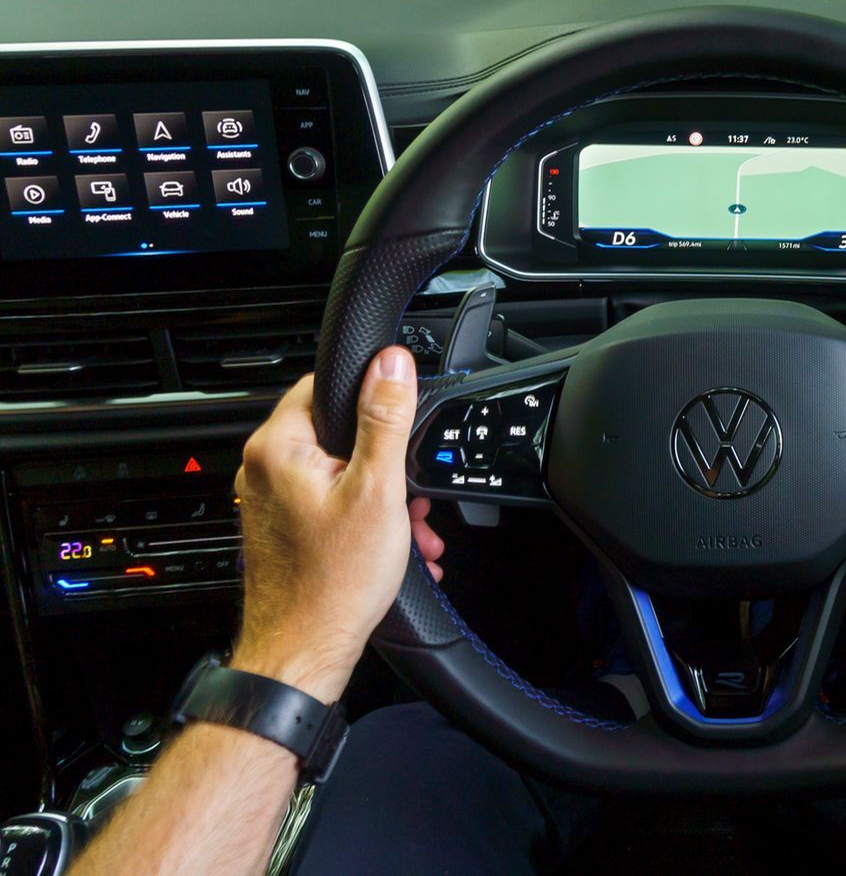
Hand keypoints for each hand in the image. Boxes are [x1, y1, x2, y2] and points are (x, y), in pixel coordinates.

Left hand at [231, 347, 419, 702]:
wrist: (304, 652)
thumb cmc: (333, 583)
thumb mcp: (378, 489)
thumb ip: (385, 419)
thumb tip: (391, 364)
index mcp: (278, 447)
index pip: (325, 385)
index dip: (371, 399)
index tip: (399, 421)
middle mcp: (264, 469)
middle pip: (338, 434)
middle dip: (387, 463)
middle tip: (411, 493)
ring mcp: (270, 500)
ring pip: (339, 474)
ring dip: (384, 497)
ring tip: (410, 529)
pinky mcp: (282, 527)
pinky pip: (330, 504)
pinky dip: (365, 518)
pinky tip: (392, 545)